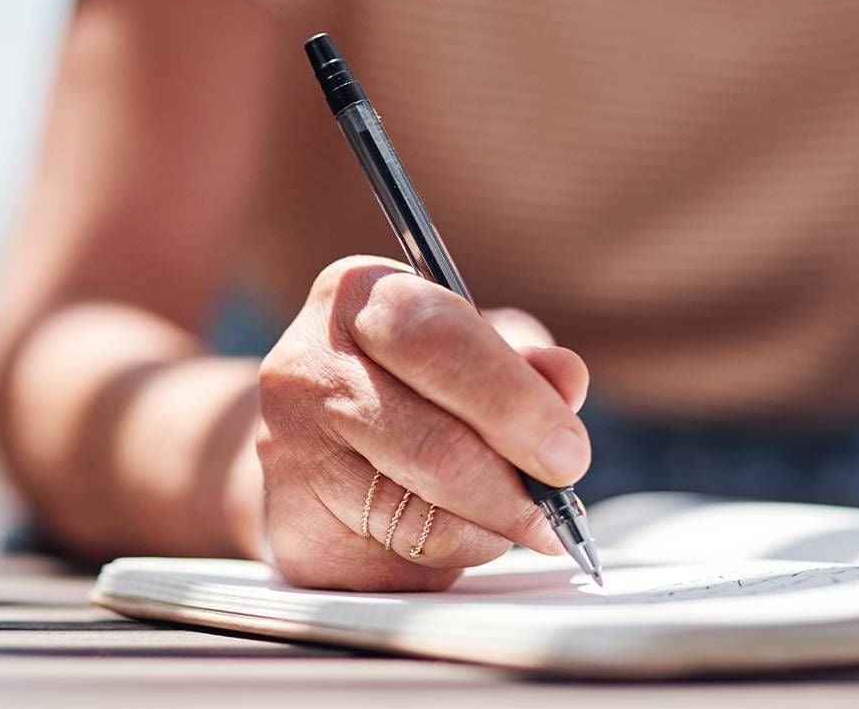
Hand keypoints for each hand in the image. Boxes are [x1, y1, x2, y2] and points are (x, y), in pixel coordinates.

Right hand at [256, 256, 590, 590]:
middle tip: (557, 511)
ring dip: (488, 531)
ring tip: (501, 516)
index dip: (516, 403)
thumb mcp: (469, 350)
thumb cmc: (406, 387)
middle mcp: (309, 367)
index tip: (568, 453)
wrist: (311, 447)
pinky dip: (448, 559)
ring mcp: (290, 453)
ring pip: (425, 519)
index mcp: (358, 295)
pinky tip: (443, 533)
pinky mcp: (296, 531)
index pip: (439, 342)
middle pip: (435, 447)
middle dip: (515, 489)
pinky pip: (402, 564)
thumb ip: (522, 363)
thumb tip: (567, 379)